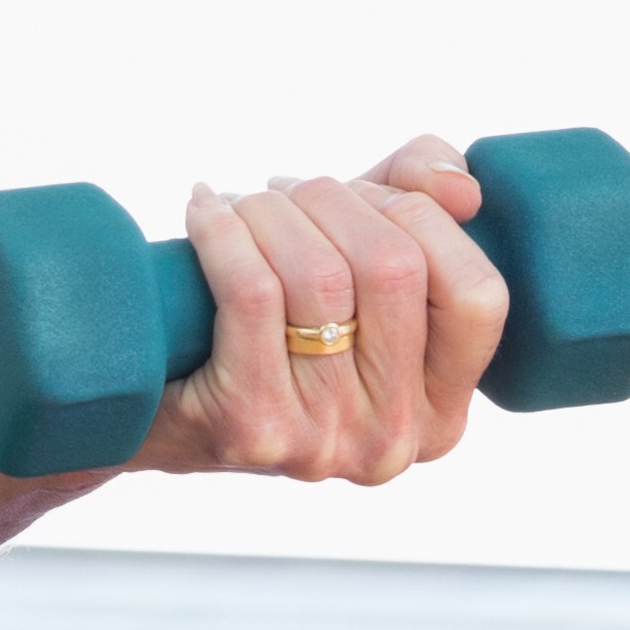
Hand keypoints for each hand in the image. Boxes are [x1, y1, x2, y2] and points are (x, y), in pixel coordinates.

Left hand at [134, 135, 512, 487]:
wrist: (150, 401)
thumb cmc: (272, 321)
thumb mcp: (361, 263)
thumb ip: (424, 205)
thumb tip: (460, 188)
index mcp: (442, 411)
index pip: (479, 295)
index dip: (420, 217)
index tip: (358, 194)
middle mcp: (395, 439)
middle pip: (393, 269)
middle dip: (331, 198)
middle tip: (284, 193)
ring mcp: (325, 442)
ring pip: (319, 274)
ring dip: (271, 210)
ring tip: (242, 206)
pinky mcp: (251, 426)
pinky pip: (253, 291)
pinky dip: (224, 230)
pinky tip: (204, 210)